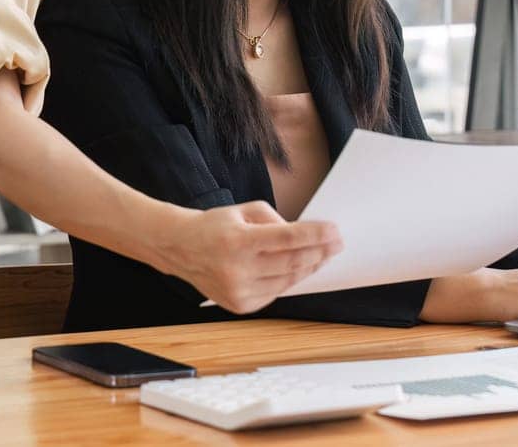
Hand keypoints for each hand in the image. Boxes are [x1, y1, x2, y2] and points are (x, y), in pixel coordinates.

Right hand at [153, 202, 342, 314]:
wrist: (180, 249)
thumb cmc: (213, 227)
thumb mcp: (242, 211)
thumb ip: (274, 219)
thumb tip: (301, 235)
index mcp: (238, 241)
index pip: (287, 239)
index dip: (315, 236)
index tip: (335, 231)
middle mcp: (237, 269)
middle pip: (291, 262)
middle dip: (320, 251)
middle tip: (337, 243)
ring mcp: (238, 291)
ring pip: (287, 281)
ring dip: (309, 267)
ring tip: (323, 255)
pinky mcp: (239, 305)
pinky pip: (275, 292)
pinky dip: (290, 280)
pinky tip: (300, 268)